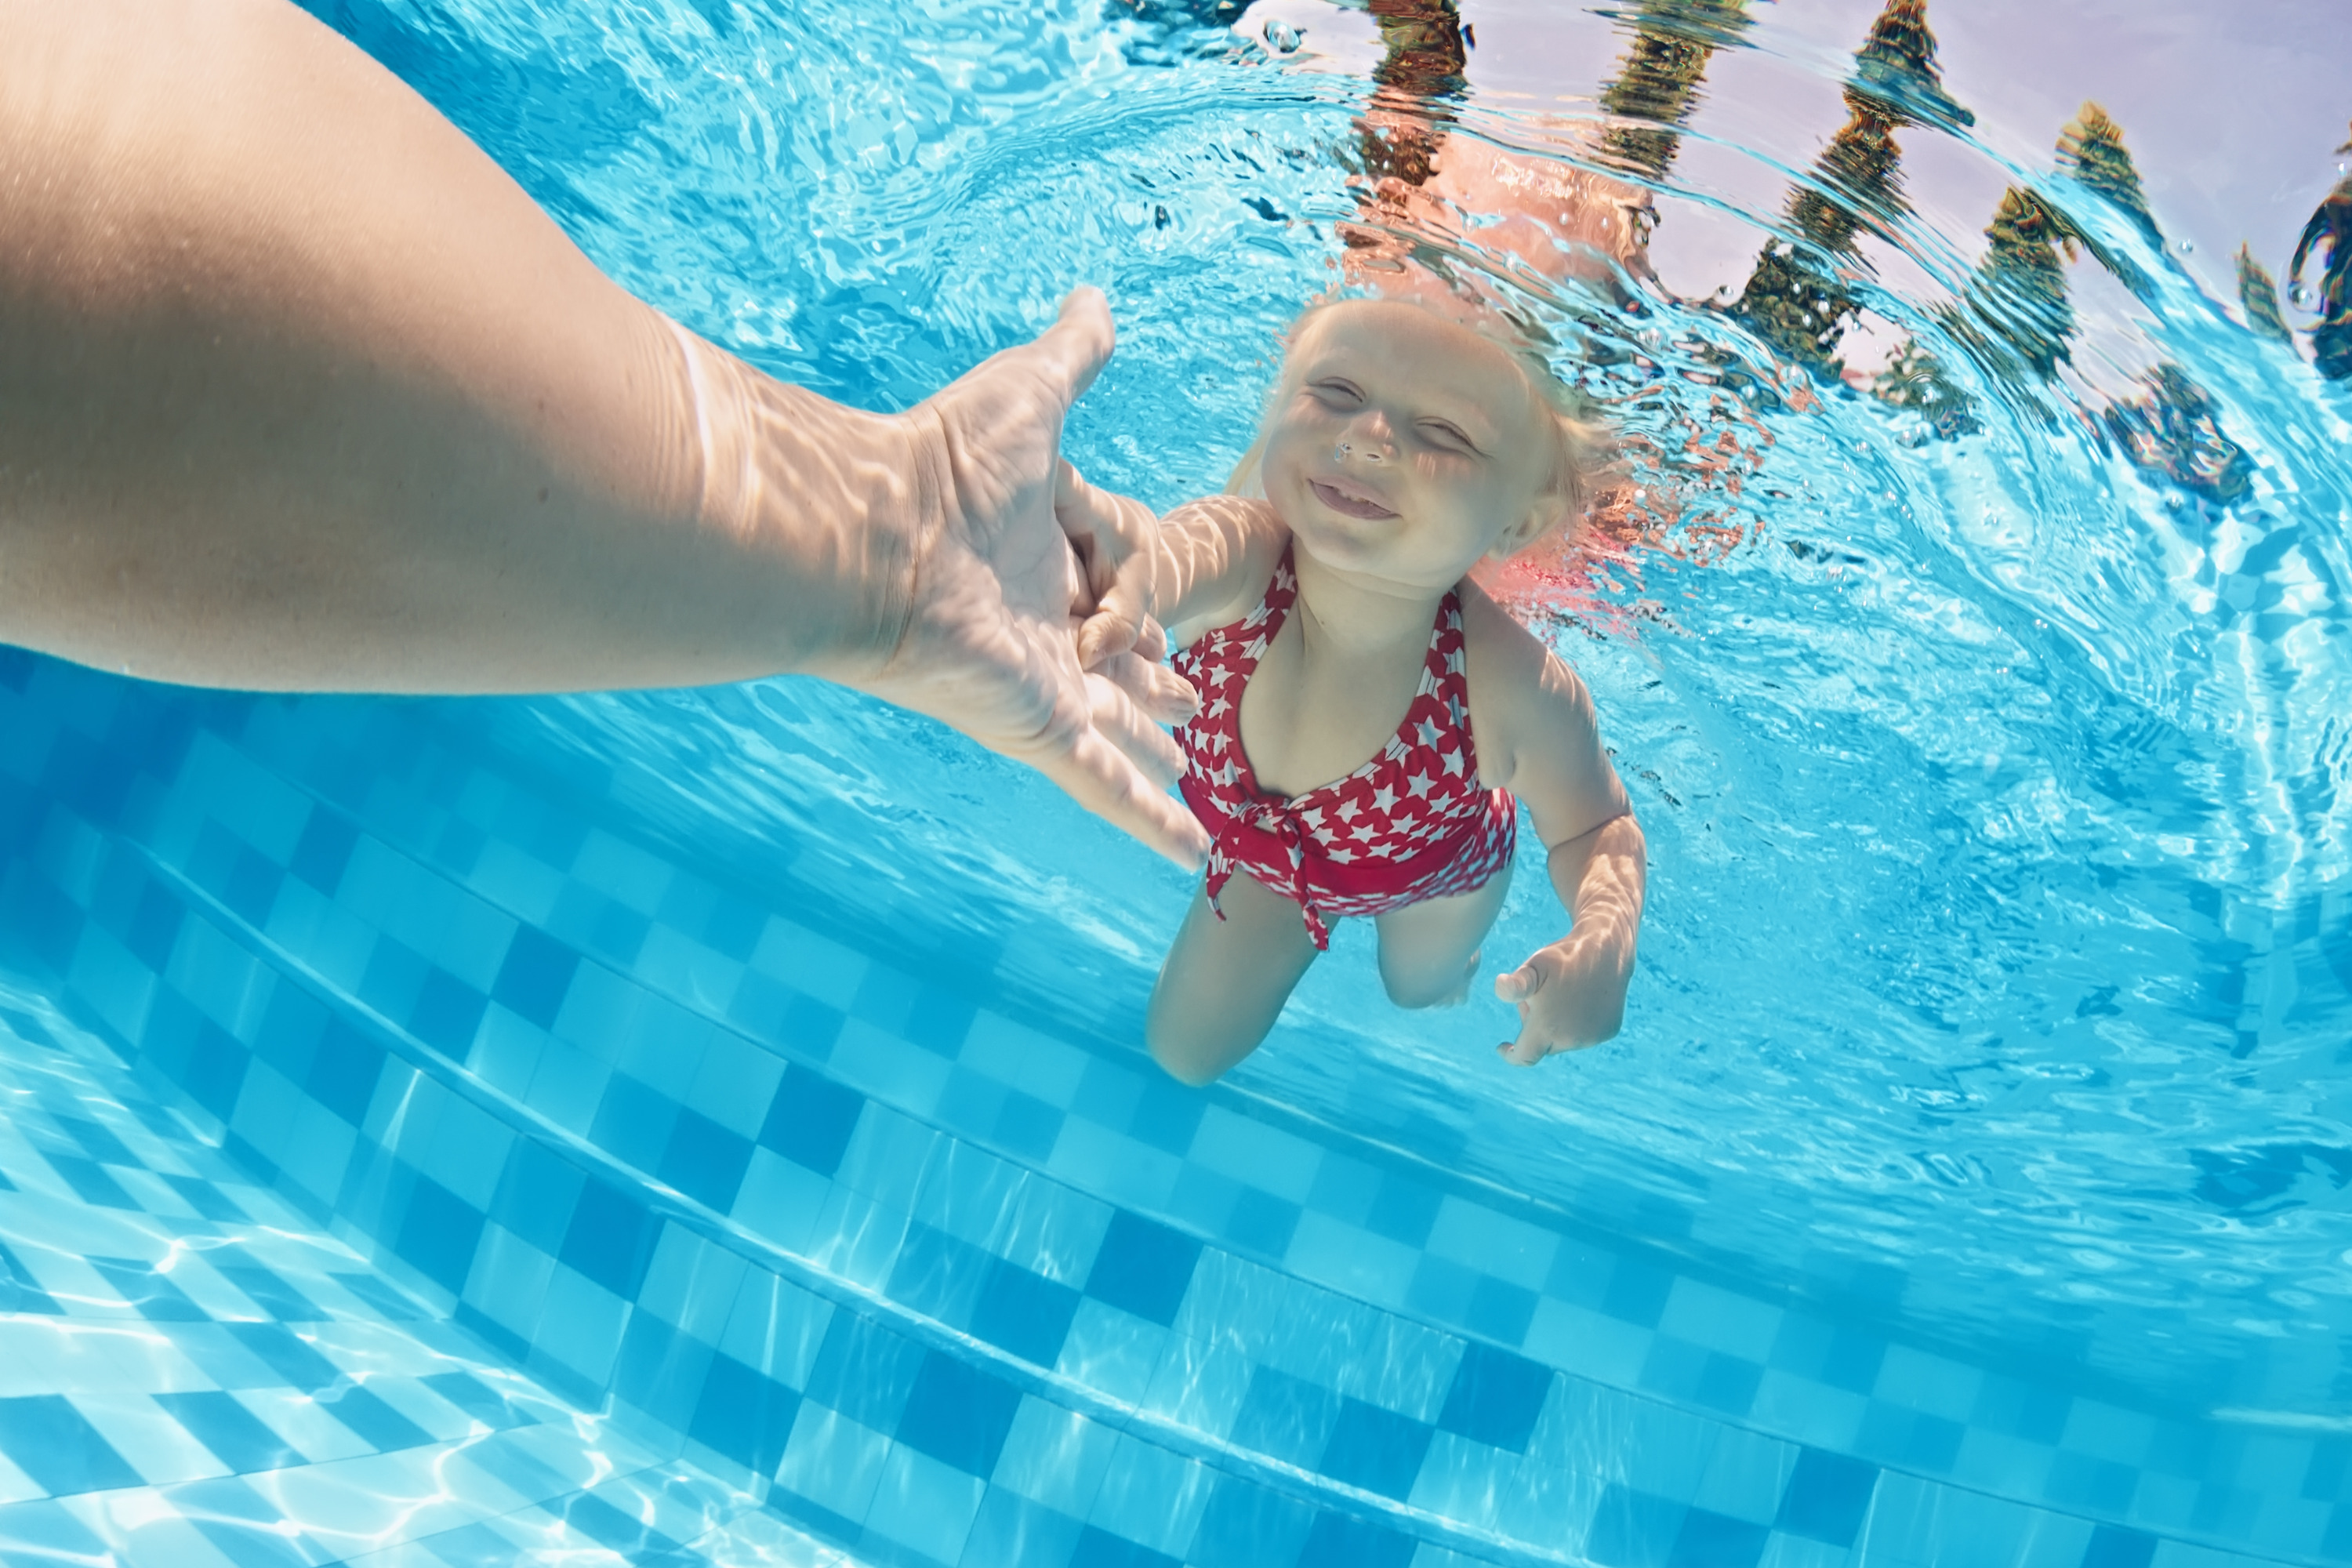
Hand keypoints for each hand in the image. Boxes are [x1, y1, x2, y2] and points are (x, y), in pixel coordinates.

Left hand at [860, 289, 1208, 866]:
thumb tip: (1096, 294)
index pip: (1121, 561)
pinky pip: (1107, 786)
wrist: (873, 534)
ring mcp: (1045, 683)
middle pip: (1119, 654)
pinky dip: (1150, 821)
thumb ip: (1071, 354)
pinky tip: (1189, 855)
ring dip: (1154, 751)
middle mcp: (1045, 619)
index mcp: (1045, 548)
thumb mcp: (1029, 395)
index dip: (1137, 559)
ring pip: (1118, 728)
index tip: (1141, 558)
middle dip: (1153, 678)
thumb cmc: (939, 463)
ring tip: (1191, 765)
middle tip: (1187, 700)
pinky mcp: (1041, 728)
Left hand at [1493, 929, 1628, 1064]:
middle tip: (1540, 997)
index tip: (1502, 1047)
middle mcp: (1573, 1040)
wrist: (1606, 947)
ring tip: (1561, 995)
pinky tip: (1579, 1000)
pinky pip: (1585, 1034)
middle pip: (1544, 1045)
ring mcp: (1593, 1037)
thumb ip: (1515, 985)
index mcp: (1548, 1029)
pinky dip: (1577, 1024)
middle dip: (1536, 1028)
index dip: (1511, 1055)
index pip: (1524, 1056)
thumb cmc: (1563, 958)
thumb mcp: (1534, 967)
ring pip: (1565, 1040)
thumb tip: (1500, 987)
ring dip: (1557, 1027)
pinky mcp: (1609, 1031)